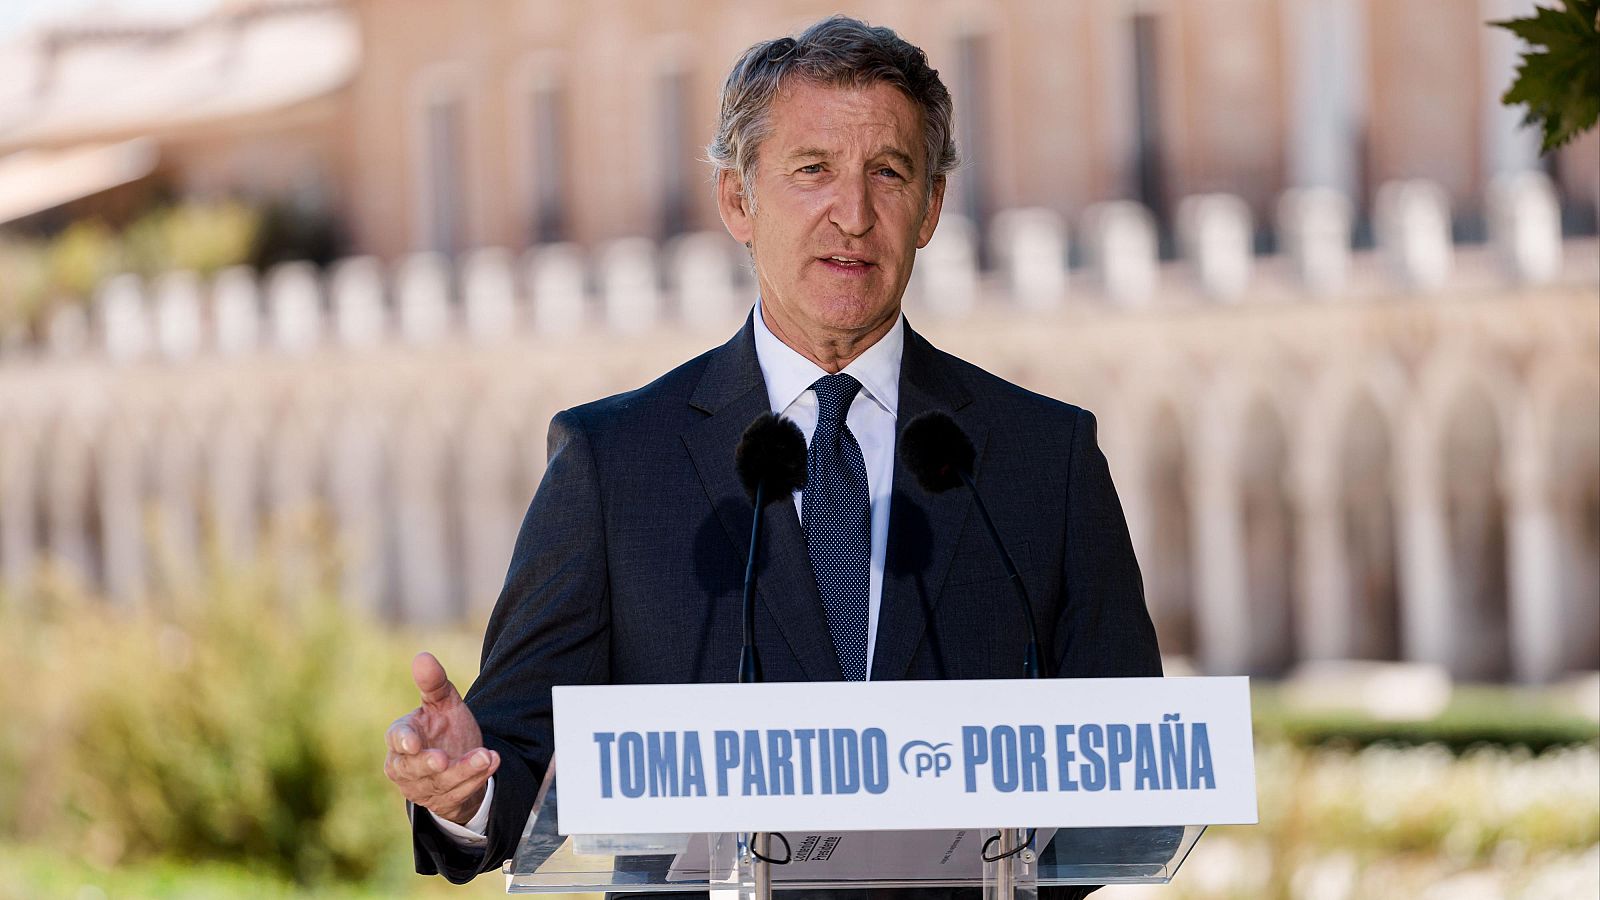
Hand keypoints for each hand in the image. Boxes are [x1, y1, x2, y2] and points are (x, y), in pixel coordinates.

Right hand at [384, 651, 500, 825]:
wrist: (458, 759)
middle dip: (429, 764)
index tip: (412, 743)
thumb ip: (433, 684)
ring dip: (465, 771)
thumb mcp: (442, 703)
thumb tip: (423, 657)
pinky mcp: (444, 801)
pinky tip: (492, 761)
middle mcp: (406, 766)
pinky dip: (477, 779)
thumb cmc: (443, 727)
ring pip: (442, 782)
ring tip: (486, 756)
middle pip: (414, 768)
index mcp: (401, 737)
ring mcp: (424, 787)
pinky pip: (460, 793)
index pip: (396, 739)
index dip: (403, 741)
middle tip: (443, 759)